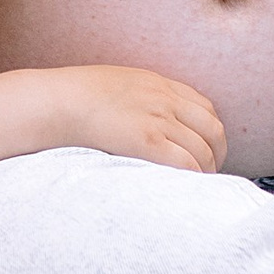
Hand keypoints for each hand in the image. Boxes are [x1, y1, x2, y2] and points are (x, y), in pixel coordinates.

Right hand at [22, 66, 225, 173]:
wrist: (56, 101)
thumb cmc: (76, 97)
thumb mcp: (117, 84)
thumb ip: (141, 97)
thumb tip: (149, 121)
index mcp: (158, 83)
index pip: (205, 108)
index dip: (211, 133)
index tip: (206, 149)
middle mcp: (164, 99)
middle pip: (212, 129)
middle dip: (217, 154)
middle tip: (208, 173)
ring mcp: (158, 119)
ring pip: (202, 150)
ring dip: (205, 172)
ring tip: (195, 188)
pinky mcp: (148, 140)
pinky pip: (186, 163)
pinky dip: (193, 178)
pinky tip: (185, 189)